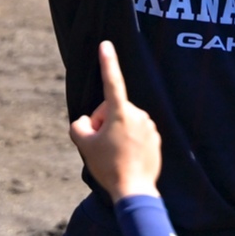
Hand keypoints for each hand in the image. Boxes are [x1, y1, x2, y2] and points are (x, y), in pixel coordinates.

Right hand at [68, 42, 162, 201]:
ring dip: (115, 132)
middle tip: (100, 144)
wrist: (135, 190)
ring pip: (124, 122)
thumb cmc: (109, 166)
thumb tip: (86, 122)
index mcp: (120, 112)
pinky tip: (125, 158)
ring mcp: (149, 126)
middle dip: (103, 122)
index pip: (112, 81)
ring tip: (114, 154)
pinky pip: (136, 133)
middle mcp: (138, 114)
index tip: (106, 45)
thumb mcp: (84, 145)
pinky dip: (128, 141)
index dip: (107, 62)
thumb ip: (79, 126)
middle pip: (112, 110)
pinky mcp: (155, 138)